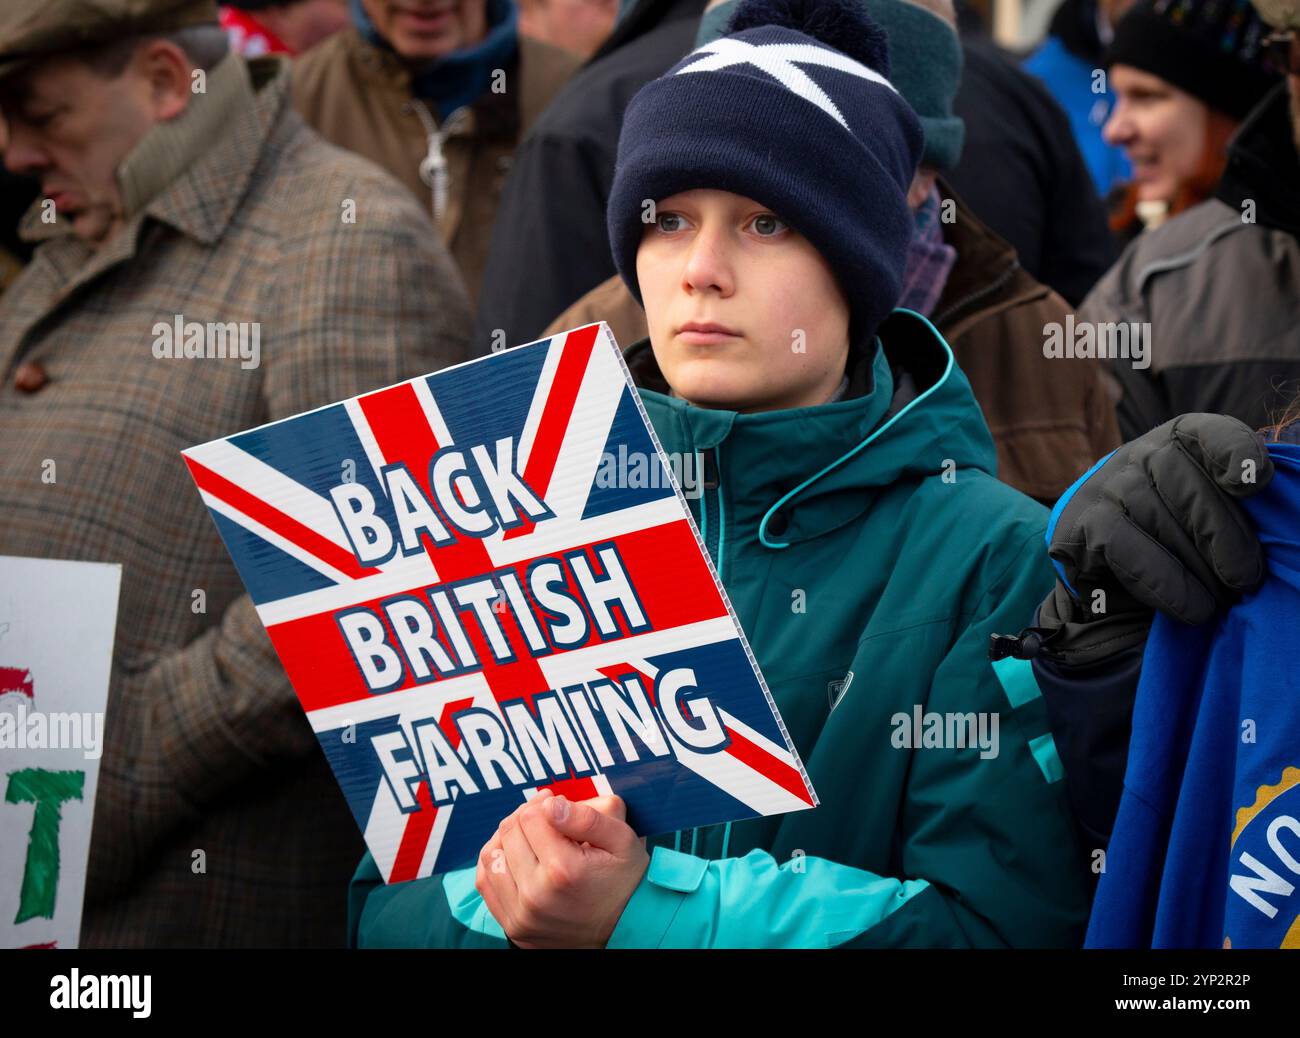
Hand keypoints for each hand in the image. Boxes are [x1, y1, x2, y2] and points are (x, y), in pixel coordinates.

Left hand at [475, 789, 648, 947]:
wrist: (626, 929)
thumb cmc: (624, 880)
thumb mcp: (622, 841)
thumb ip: (588, 817)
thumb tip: (551, 804)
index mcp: (563, 869)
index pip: (530, 816)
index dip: (543, 803)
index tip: (557, 805)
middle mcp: (536, 895)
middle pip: (509, 832)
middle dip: (526, 816)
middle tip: (545, 816)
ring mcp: (522, 915)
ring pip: (492, 856)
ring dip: (507, 837)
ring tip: (529, 834)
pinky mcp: (514, 927)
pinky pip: (487, 884)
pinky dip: (496, 863)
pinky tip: (516, 856)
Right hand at [1048, 413, 1272, 625]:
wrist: (1113, 572)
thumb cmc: (1180, 540)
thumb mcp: (1214, 514)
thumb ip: (1238, 505)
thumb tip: (1272, 520)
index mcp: (1180, 442)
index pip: (1208, 432)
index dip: (1233, 451)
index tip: (1251, 484)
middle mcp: (1137, 455)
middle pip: (1182, 478)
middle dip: (1223, 533)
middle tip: (1247, 579)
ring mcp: (1103, 488)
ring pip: (1154, 515)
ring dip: (1196, 567)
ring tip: (1221, 600)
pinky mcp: (1080, 525)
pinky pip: (1123, 547)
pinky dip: (1163, 581)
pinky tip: (1190, 607)